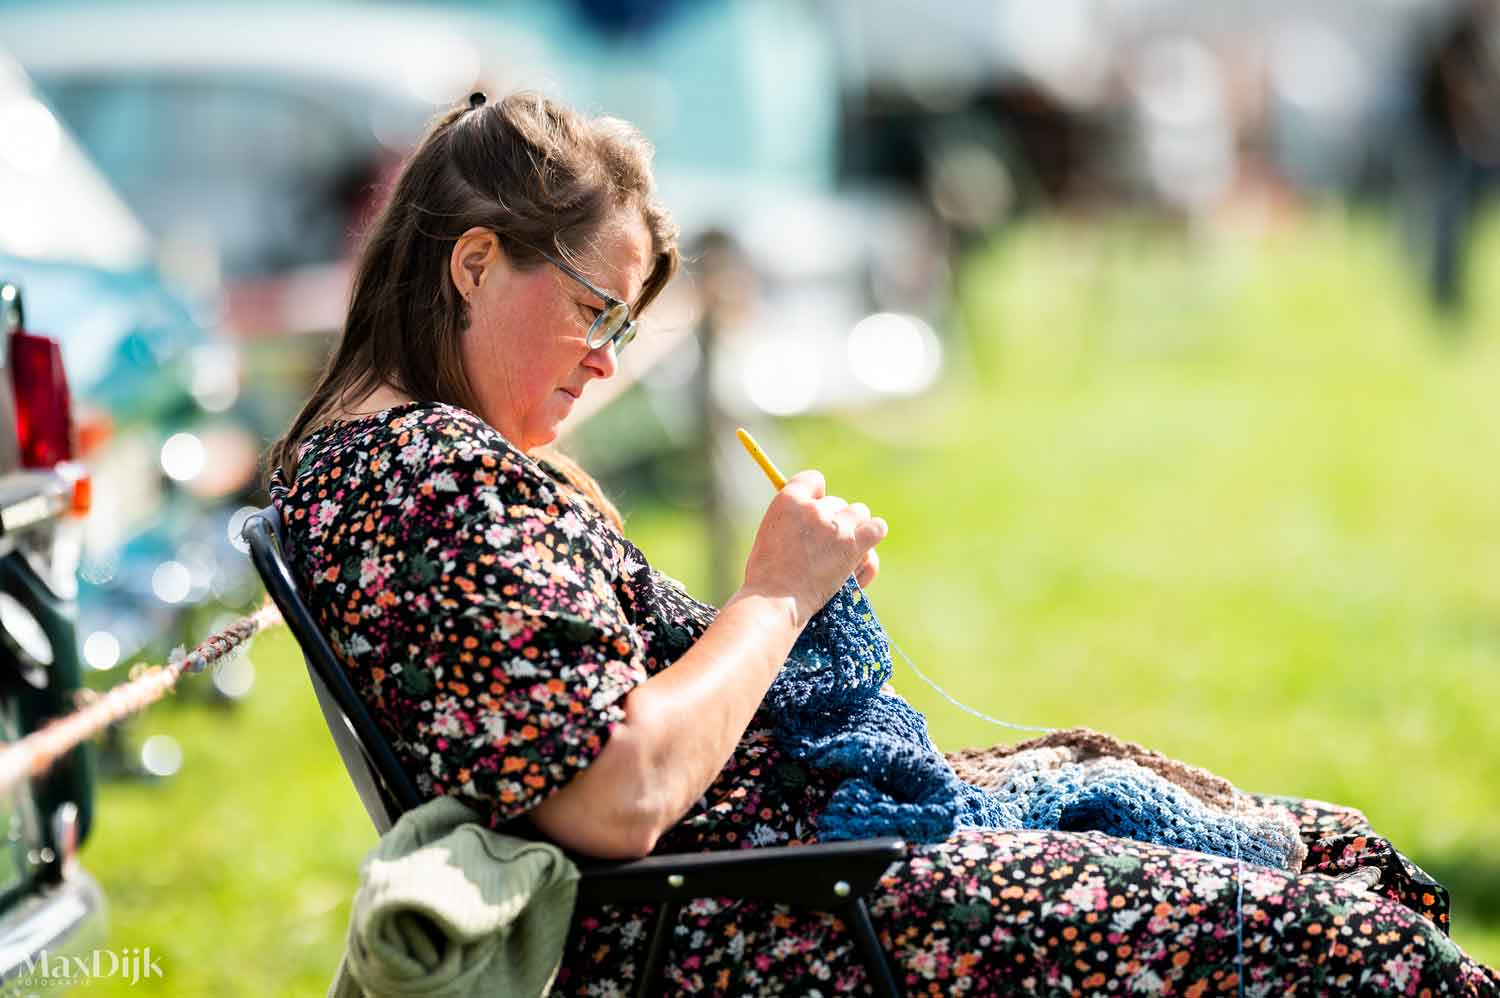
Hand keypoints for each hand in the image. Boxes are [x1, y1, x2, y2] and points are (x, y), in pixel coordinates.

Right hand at [740, 469, 887, 626]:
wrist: (776, 601)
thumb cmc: (767, 574)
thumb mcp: (769, 534)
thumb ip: (792, 518)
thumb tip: (815, 514)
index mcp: (788, 500)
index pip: (812, 480)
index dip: (816, 495)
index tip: (815, 510)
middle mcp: (814, 508)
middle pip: (836, 502)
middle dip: (832, 520)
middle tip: (823, 546)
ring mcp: (837, 526)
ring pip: (859, 512)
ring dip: (854, 527)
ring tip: (842, 550)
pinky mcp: (854, 545)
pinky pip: (877, 529)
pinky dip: (871, 539)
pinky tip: (860, 555)